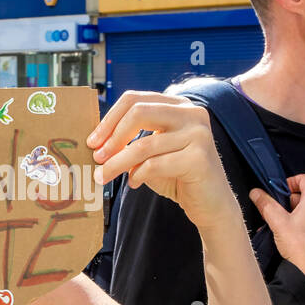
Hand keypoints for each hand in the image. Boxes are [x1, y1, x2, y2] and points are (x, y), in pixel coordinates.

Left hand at [88, 92, 237, 232]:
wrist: (211, 205)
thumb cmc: (178, 177)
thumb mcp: (151, 153)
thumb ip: (131, 141)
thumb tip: (96, 140)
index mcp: (179, 105)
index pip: (135, 100)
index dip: (109, 119)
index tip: (93, 141)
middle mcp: (192, 113)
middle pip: (138, 112)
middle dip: (112, 136)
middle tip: (97, 157)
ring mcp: (198, 134)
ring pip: (143, 144)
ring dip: (117, 163)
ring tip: (103, 177)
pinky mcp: (199, 158)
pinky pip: (155, 165)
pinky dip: (138, 175)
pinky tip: (134, 183)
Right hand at [249, 175, 304, 297]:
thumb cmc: (298, 246)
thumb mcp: (278, 223)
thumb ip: (266, 205)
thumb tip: (256, 192)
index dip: (291, 181)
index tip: (278, 191)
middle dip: (288, 201)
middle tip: (275, 212)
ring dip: (294, 215)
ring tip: (280, 228)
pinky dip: (302, 227)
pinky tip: (291, 240)